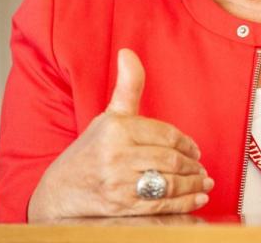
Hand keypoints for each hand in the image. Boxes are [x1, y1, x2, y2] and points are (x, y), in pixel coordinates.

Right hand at [27, 49, 212, 221]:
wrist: (58, 191)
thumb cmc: (88, 152)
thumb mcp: (109, 116)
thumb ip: (127, 87)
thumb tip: (128, 53)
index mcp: (117, 128)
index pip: (166, 134)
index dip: (186, 143)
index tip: (195, 150)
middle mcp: (116, 154)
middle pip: (170, 159)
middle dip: (192, 165)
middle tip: (201, 168)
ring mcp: (118, 182)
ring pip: (168, 183)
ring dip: (193, 184)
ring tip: (202, 182)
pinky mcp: (121, 206)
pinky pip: (161, 204)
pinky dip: (185, 203)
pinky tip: (197, 198)